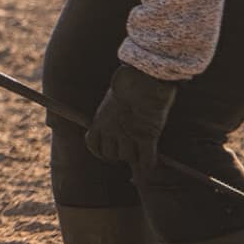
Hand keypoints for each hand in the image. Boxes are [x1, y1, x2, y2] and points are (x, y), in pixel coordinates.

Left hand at [85, 63, 177, 177]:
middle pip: (110, 155)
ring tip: (140, 149)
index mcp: (100, 120)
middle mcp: (111, 130)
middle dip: (118, 155)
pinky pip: (146, 160)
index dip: (99, 151)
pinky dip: (148, 164)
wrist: (143, 80)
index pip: (92, 144)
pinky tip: (150, 162)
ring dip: (134, 157)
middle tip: (128, 149)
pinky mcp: (147, 137)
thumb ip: (111, 114)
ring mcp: (129, 135)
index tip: (107, 151)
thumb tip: (115, 117)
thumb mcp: (112, 100)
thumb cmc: (130, 84)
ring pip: (127, 158)